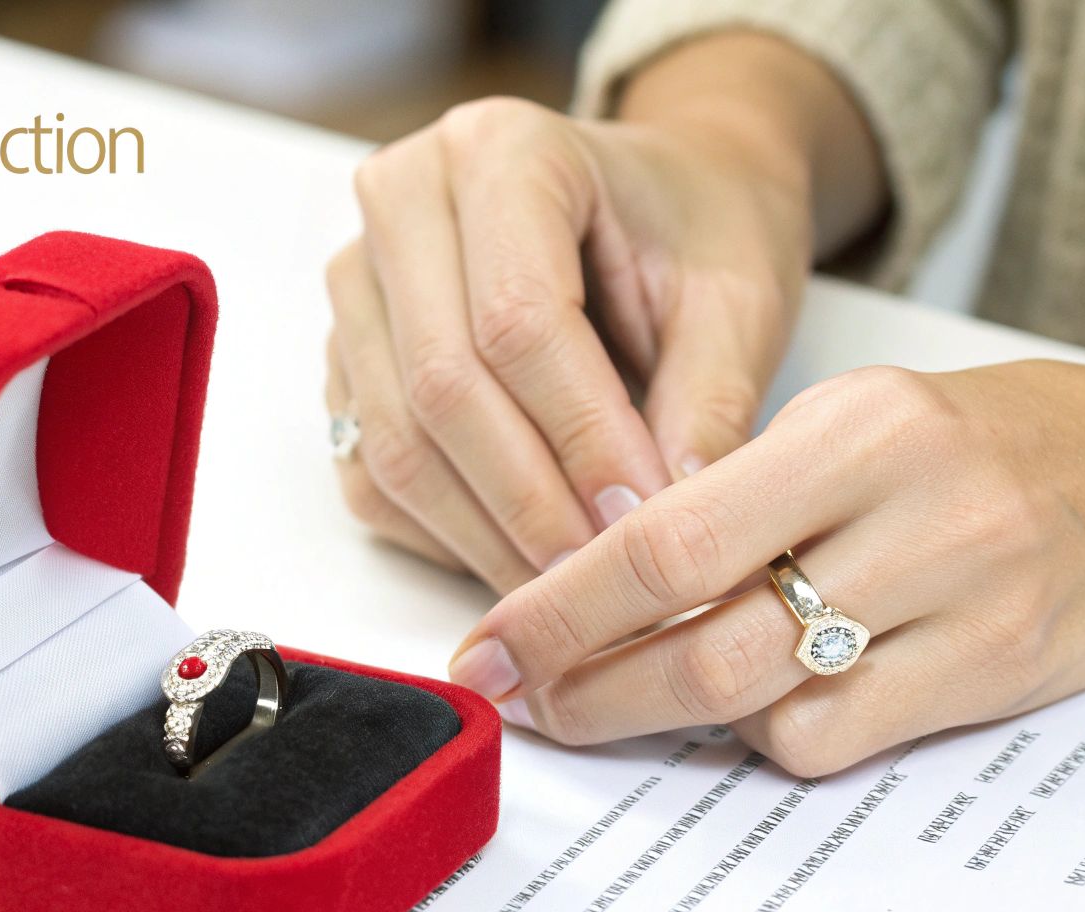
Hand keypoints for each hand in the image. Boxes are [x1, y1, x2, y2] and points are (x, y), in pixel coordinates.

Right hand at [324, 93, 813, 592]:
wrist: (662, 204)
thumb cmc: (698, 231)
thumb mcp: (737, 301)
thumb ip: (706, 406)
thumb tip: (663, 529)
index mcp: (503, 149)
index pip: (517, 319)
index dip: (581, 435)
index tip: (644, 519)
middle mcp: (404, 199)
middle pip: (440, 386)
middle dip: (528, 500)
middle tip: (604, 576)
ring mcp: (359, 281)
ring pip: (395, 441)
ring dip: (482, 534)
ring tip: (570, 589)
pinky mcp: (347, 356)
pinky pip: (369, 471)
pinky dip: (441, 534)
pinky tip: (518, 563)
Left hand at [448, 361, 1084, 775]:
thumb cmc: (985, 438)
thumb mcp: (857, 417)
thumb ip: (740, 493)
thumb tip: (599, 577)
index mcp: (855, 424)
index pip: (665, 533)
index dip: (558, 605)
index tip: (492, 643)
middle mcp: (910, 507)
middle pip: (697, 627)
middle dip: (584, 680)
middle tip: (523, 696)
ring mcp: (962, 597)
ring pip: (758, 698)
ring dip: (659, 714)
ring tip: (608, 701)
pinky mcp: (993, 672)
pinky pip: (835, 736)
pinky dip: (767, 735)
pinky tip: (748, 707)